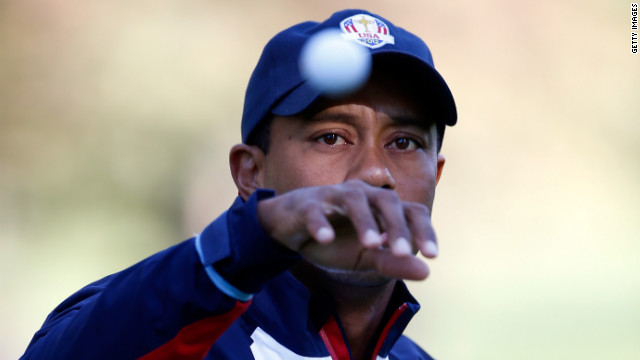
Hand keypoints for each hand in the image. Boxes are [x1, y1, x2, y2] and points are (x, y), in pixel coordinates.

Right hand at [256, 180, 438, 280]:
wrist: (292, 228)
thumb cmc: (336, 239)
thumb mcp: (366, 257)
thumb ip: (393, 263)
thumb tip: (427, 272)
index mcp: (381, 207)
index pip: (411, 211)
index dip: (424, 230)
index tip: (432, 256)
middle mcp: (363, 195)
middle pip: (387, 200)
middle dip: (397, 226)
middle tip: (403, 253)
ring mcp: (334, 196)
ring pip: (354, 200)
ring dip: (364, 221)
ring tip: (371, 245)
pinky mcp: (307, 204)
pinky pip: (315, 210)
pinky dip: (320, 223)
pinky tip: (325, 239)